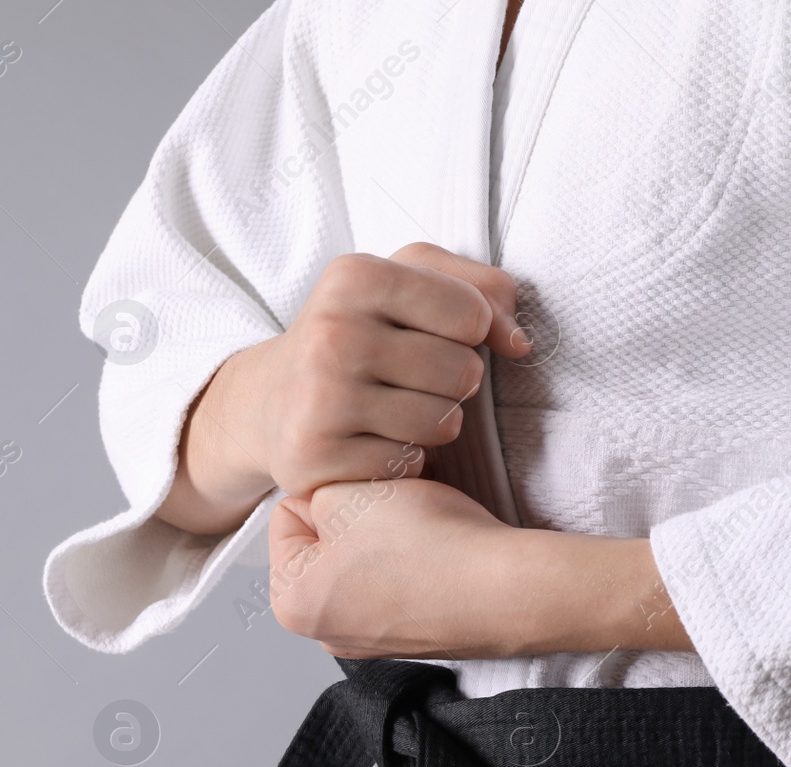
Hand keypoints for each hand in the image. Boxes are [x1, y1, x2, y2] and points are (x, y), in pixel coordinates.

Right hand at [156, 243, 531, 534]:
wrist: (270, 400)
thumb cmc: (356, 334)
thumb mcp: (408, 283)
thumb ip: (481, 291)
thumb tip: (520, 343)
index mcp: (355, 276)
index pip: (472, 312)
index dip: (470, 332)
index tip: (435, 335)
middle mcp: (332, 333)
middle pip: (464, 372)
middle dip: (454, 382)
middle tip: (414, 380)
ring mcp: (319, 398)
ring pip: (442, 424)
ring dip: (434, 425)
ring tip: (397, 411)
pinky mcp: (315, 457)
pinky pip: (408, 466)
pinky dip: (402, 460)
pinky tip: (372, 442)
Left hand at [268, 477, 515, 658]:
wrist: (506, 590)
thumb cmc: (427, 545)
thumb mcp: (347, 494)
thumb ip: (315, 492)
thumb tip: (324, 505)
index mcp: (293, 605)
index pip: (287, 514)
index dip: (329, 493)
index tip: (369, 504)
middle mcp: (324, 634)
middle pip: (322, 541)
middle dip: (353, 519)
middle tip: (393, 517)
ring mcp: (368, 641)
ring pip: (360, 559)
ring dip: (383, 538)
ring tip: (418, 538)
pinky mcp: (408, 637)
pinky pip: (395, 581)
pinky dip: (411, 564)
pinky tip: (435, 559)